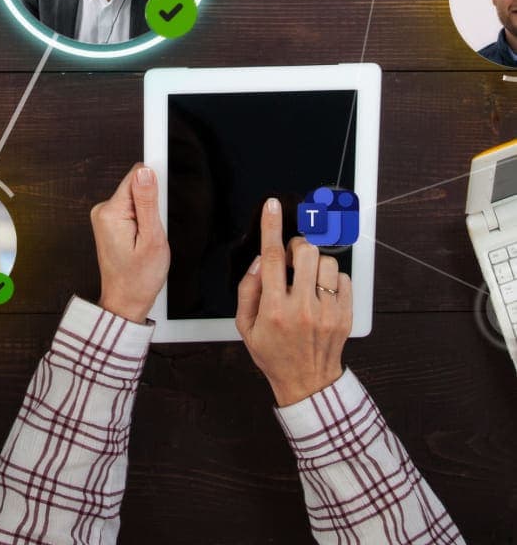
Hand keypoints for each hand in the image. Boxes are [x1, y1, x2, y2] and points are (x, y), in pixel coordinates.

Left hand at [90, 165, 169, 323]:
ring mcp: (104, 217)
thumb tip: (145, 171)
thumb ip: (148, 202)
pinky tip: (141, 239)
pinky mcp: (109, 222)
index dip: (154, 185)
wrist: (126, 301)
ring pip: (135, 199)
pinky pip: (131, 209)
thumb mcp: (152, 239)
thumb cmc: (138, 278)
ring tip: (147, 239)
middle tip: (154, 231)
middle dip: (151, 205)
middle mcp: (103, 211)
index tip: (160, 200)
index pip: (136, 176)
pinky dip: (141, 221)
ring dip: (147, 215)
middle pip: (136, 187)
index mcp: (111, 212)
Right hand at [236, 198, 351, 406]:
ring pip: (326, 262)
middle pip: (305, 251)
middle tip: (291, 259)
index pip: (271, 257)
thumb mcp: (245, 327)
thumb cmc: (274, 354)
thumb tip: (260, 260)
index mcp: (274, 310)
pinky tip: (322, 293)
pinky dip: (332, 279)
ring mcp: (327, 312)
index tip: (272, 207)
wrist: (308, 384)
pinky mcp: (345, 316)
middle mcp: (302, 308)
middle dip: (297, 247)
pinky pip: (344, 278)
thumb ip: (248, 289)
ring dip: (314, 264)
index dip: (270, 227)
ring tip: (307, 281)